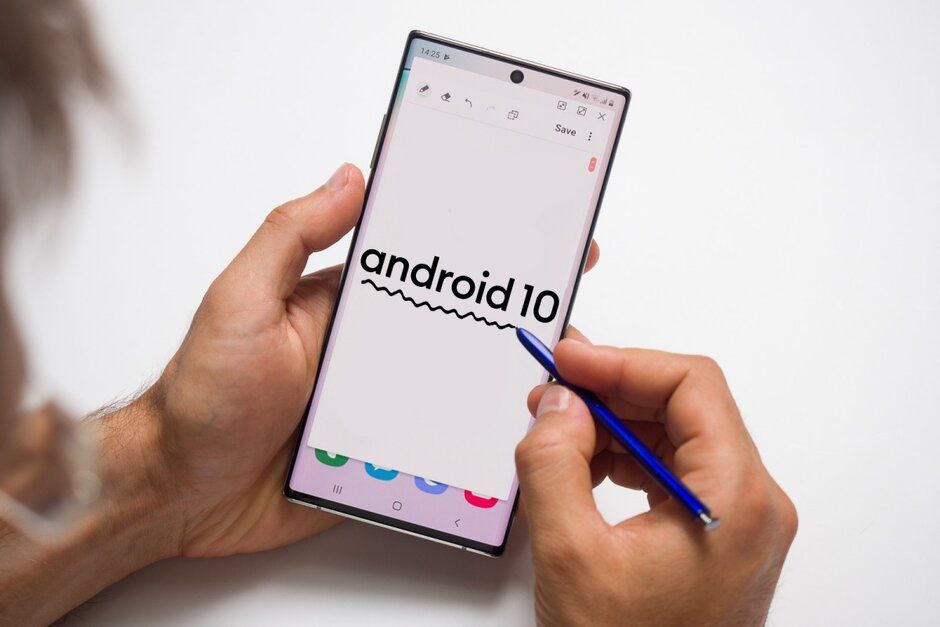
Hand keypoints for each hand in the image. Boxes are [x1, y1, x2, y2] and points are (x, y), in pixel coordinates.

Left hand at [124, 162, 601, 558]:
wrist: (180, 493)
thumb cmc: (203, 394)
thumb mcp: (243, 299)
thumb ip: (293, 235)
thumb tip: (351, 177)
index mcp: (343, 302)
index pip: (419, 263)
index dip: (471, 246)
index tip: (525, 232)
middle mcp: (367, 349)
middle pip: (450, 325)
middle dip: (502, 317)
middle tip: (561, 311)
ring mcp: (377, 403)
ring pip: (452, 385)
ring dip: (493, 383)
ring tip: (549, 381)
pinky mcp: (380, 454)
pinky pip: (437, 446)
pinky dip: (469, 444)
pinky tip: (506, 442)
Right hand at [516, 339, 796, 625]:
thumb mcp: (569, 555)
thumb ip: (554, 464)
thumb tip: (556, 405)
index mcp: (737, 501)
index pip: (691, 385)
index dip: (623, 362)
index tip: (570, 361)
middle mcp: (751, 506)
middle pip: (685, 407)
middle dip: (612, 391)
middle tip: (552, 390)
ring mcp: (737, 522)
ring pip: (677, 436)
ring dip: (615, 424)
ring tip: (557, 429)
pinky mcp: (716, 537)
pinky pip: (673, 471)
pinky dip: (626, 458)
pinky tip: (584, 465)